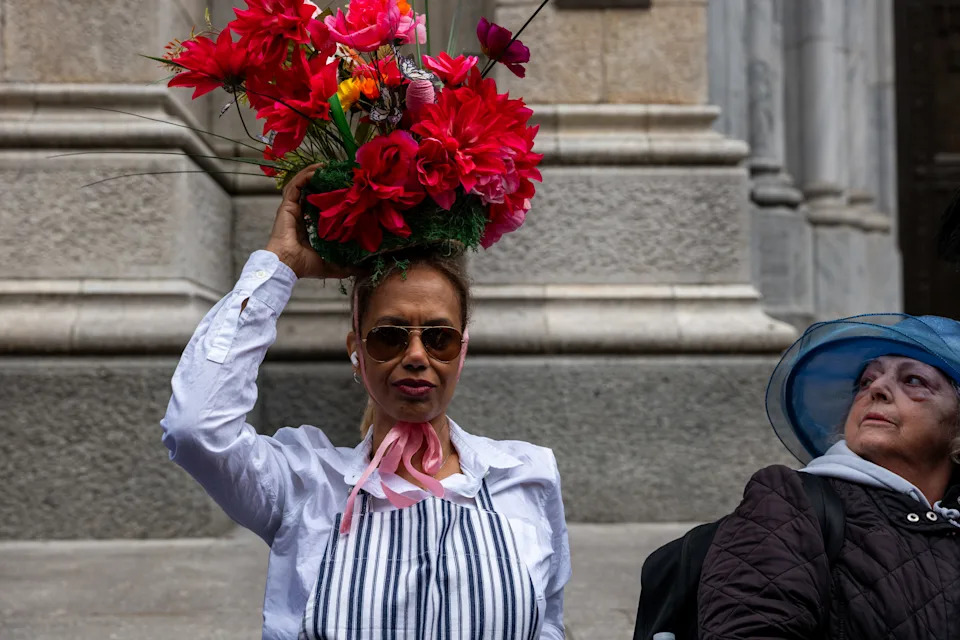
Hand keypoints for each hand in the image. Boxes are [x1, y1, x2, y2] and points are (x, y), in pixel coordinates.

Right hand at [264, 164, 354, 278]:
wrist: (287, 266)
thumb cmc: (305, 266)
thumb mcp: (333, 266)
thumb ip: (349, 266)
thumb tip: (366, 270)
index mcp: (308, 226)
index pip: (319, 205)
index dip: (331, 195)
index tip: (346, 188)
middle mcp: (299, 214)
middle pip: (311, 190)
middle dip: (323, 180)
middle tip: (339, 172)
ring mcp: (292, 208)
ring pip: (302, 184)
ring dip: (314, 172)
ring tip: (329, 165)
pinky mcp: (287, 205)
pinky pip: (296, 184)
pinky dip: (306, 175)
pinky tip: (318, 169)